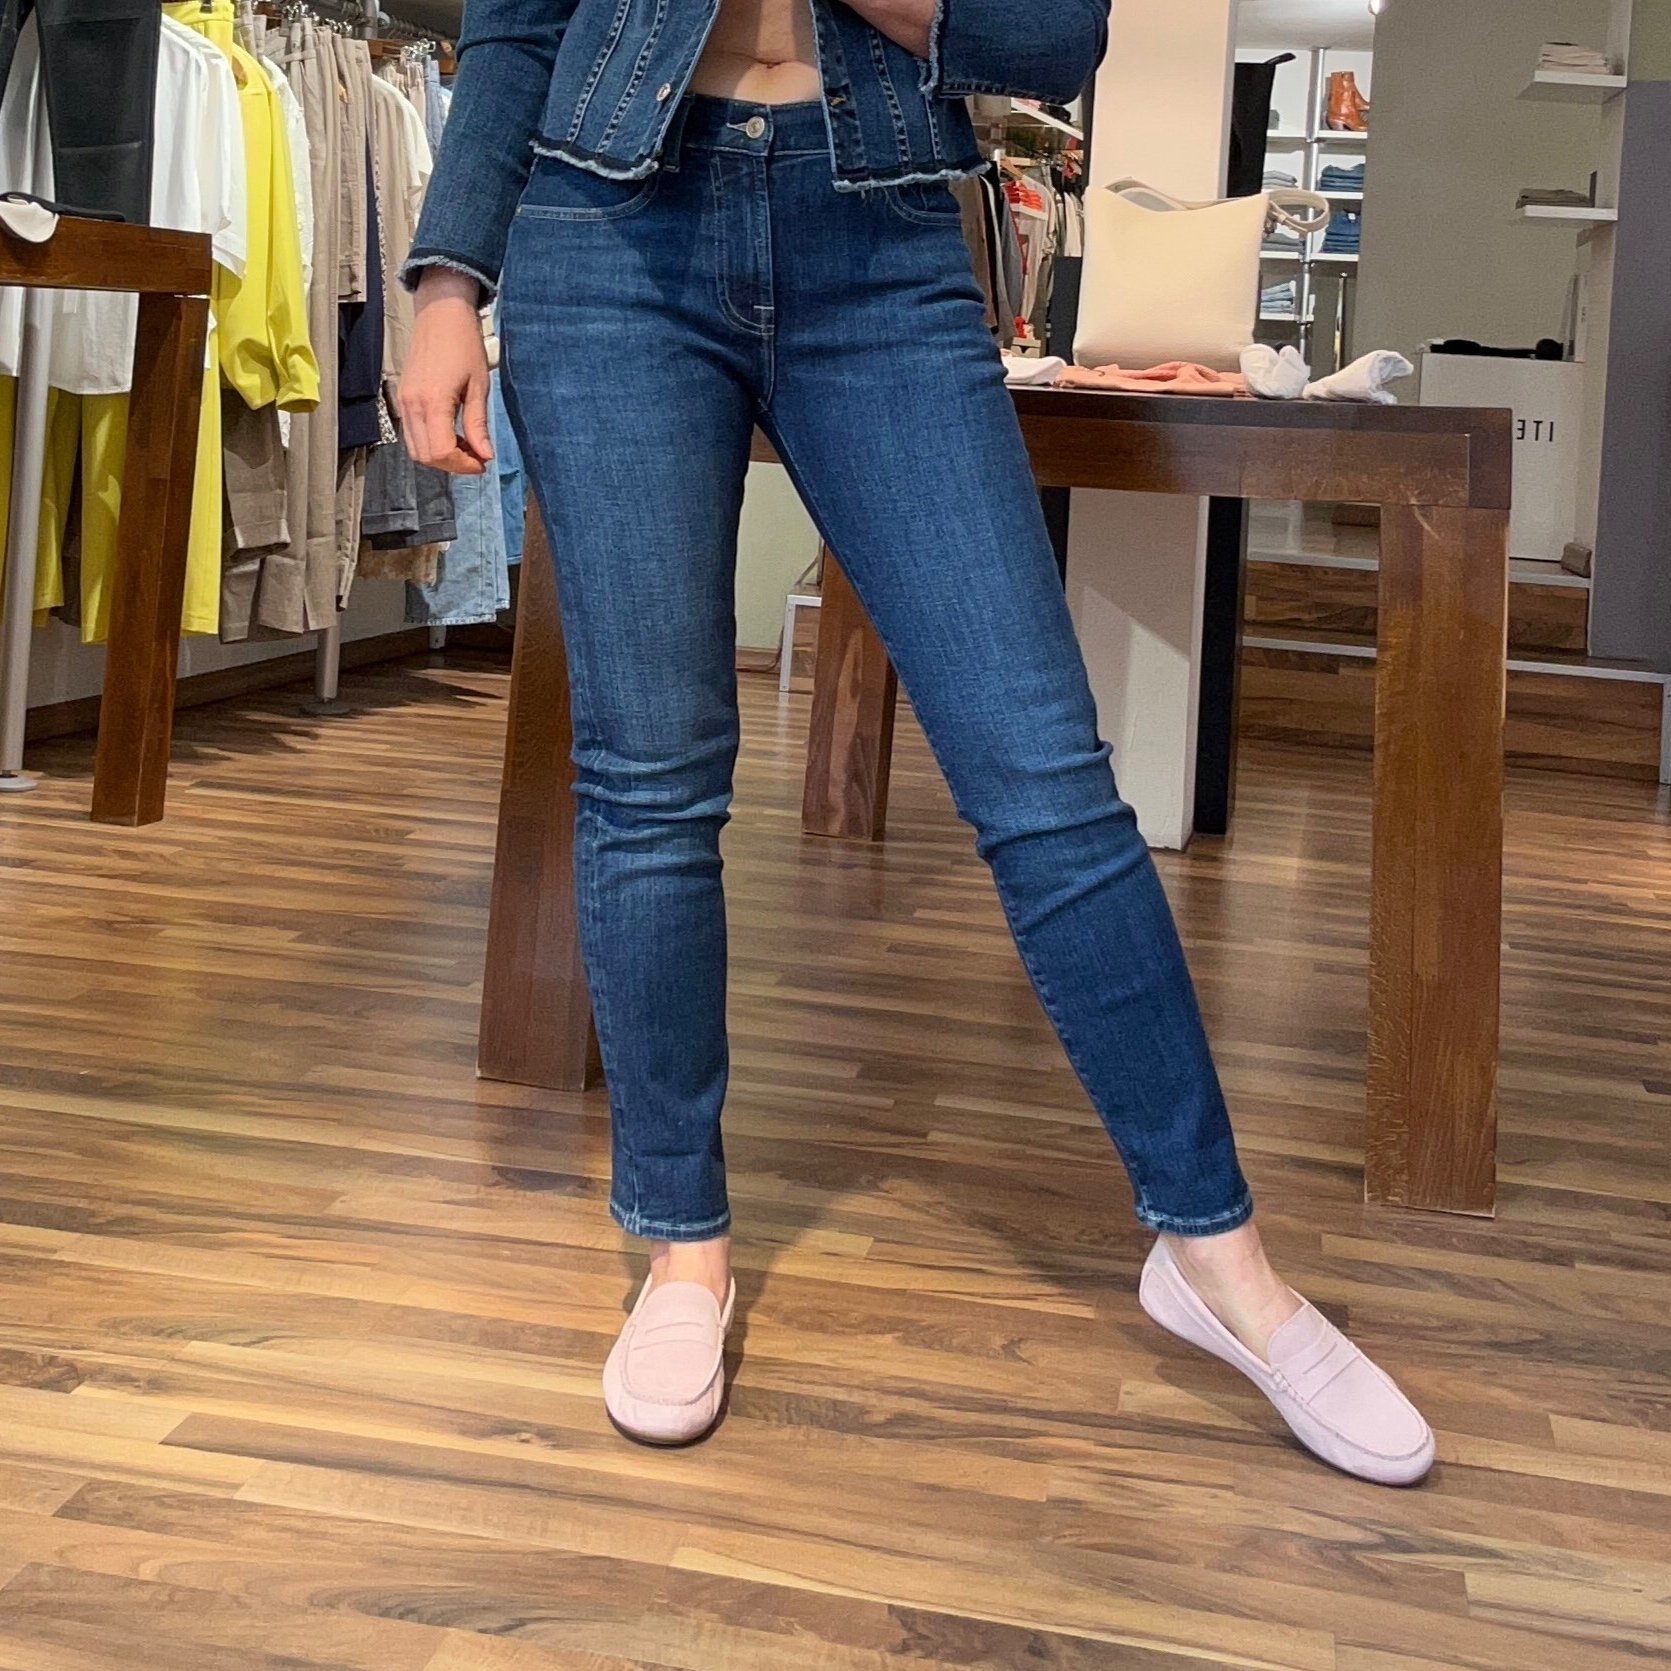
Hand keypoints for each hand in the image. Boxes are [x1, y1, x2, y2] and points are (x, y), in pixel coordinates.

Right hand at [399, 268, 493, 474]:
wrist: (441, 312)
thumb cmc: (463, 342)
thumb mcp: (479, 386)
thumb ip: (478, 424)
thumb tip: (485, 455)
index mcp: (433, 401)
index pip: (440, 452)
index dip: (462, 465)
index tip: (482, 463)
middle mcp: (412, 403)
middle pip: (425, 456)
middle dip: (452, 465)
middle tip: (476, 458)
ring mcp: (404, 400)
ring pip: (416, 448)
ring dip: (440, 456)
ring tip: (466, 447)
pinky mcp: (403, 396)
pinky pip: (412, 432)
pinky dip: (430, 442)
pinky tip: (451, 434)